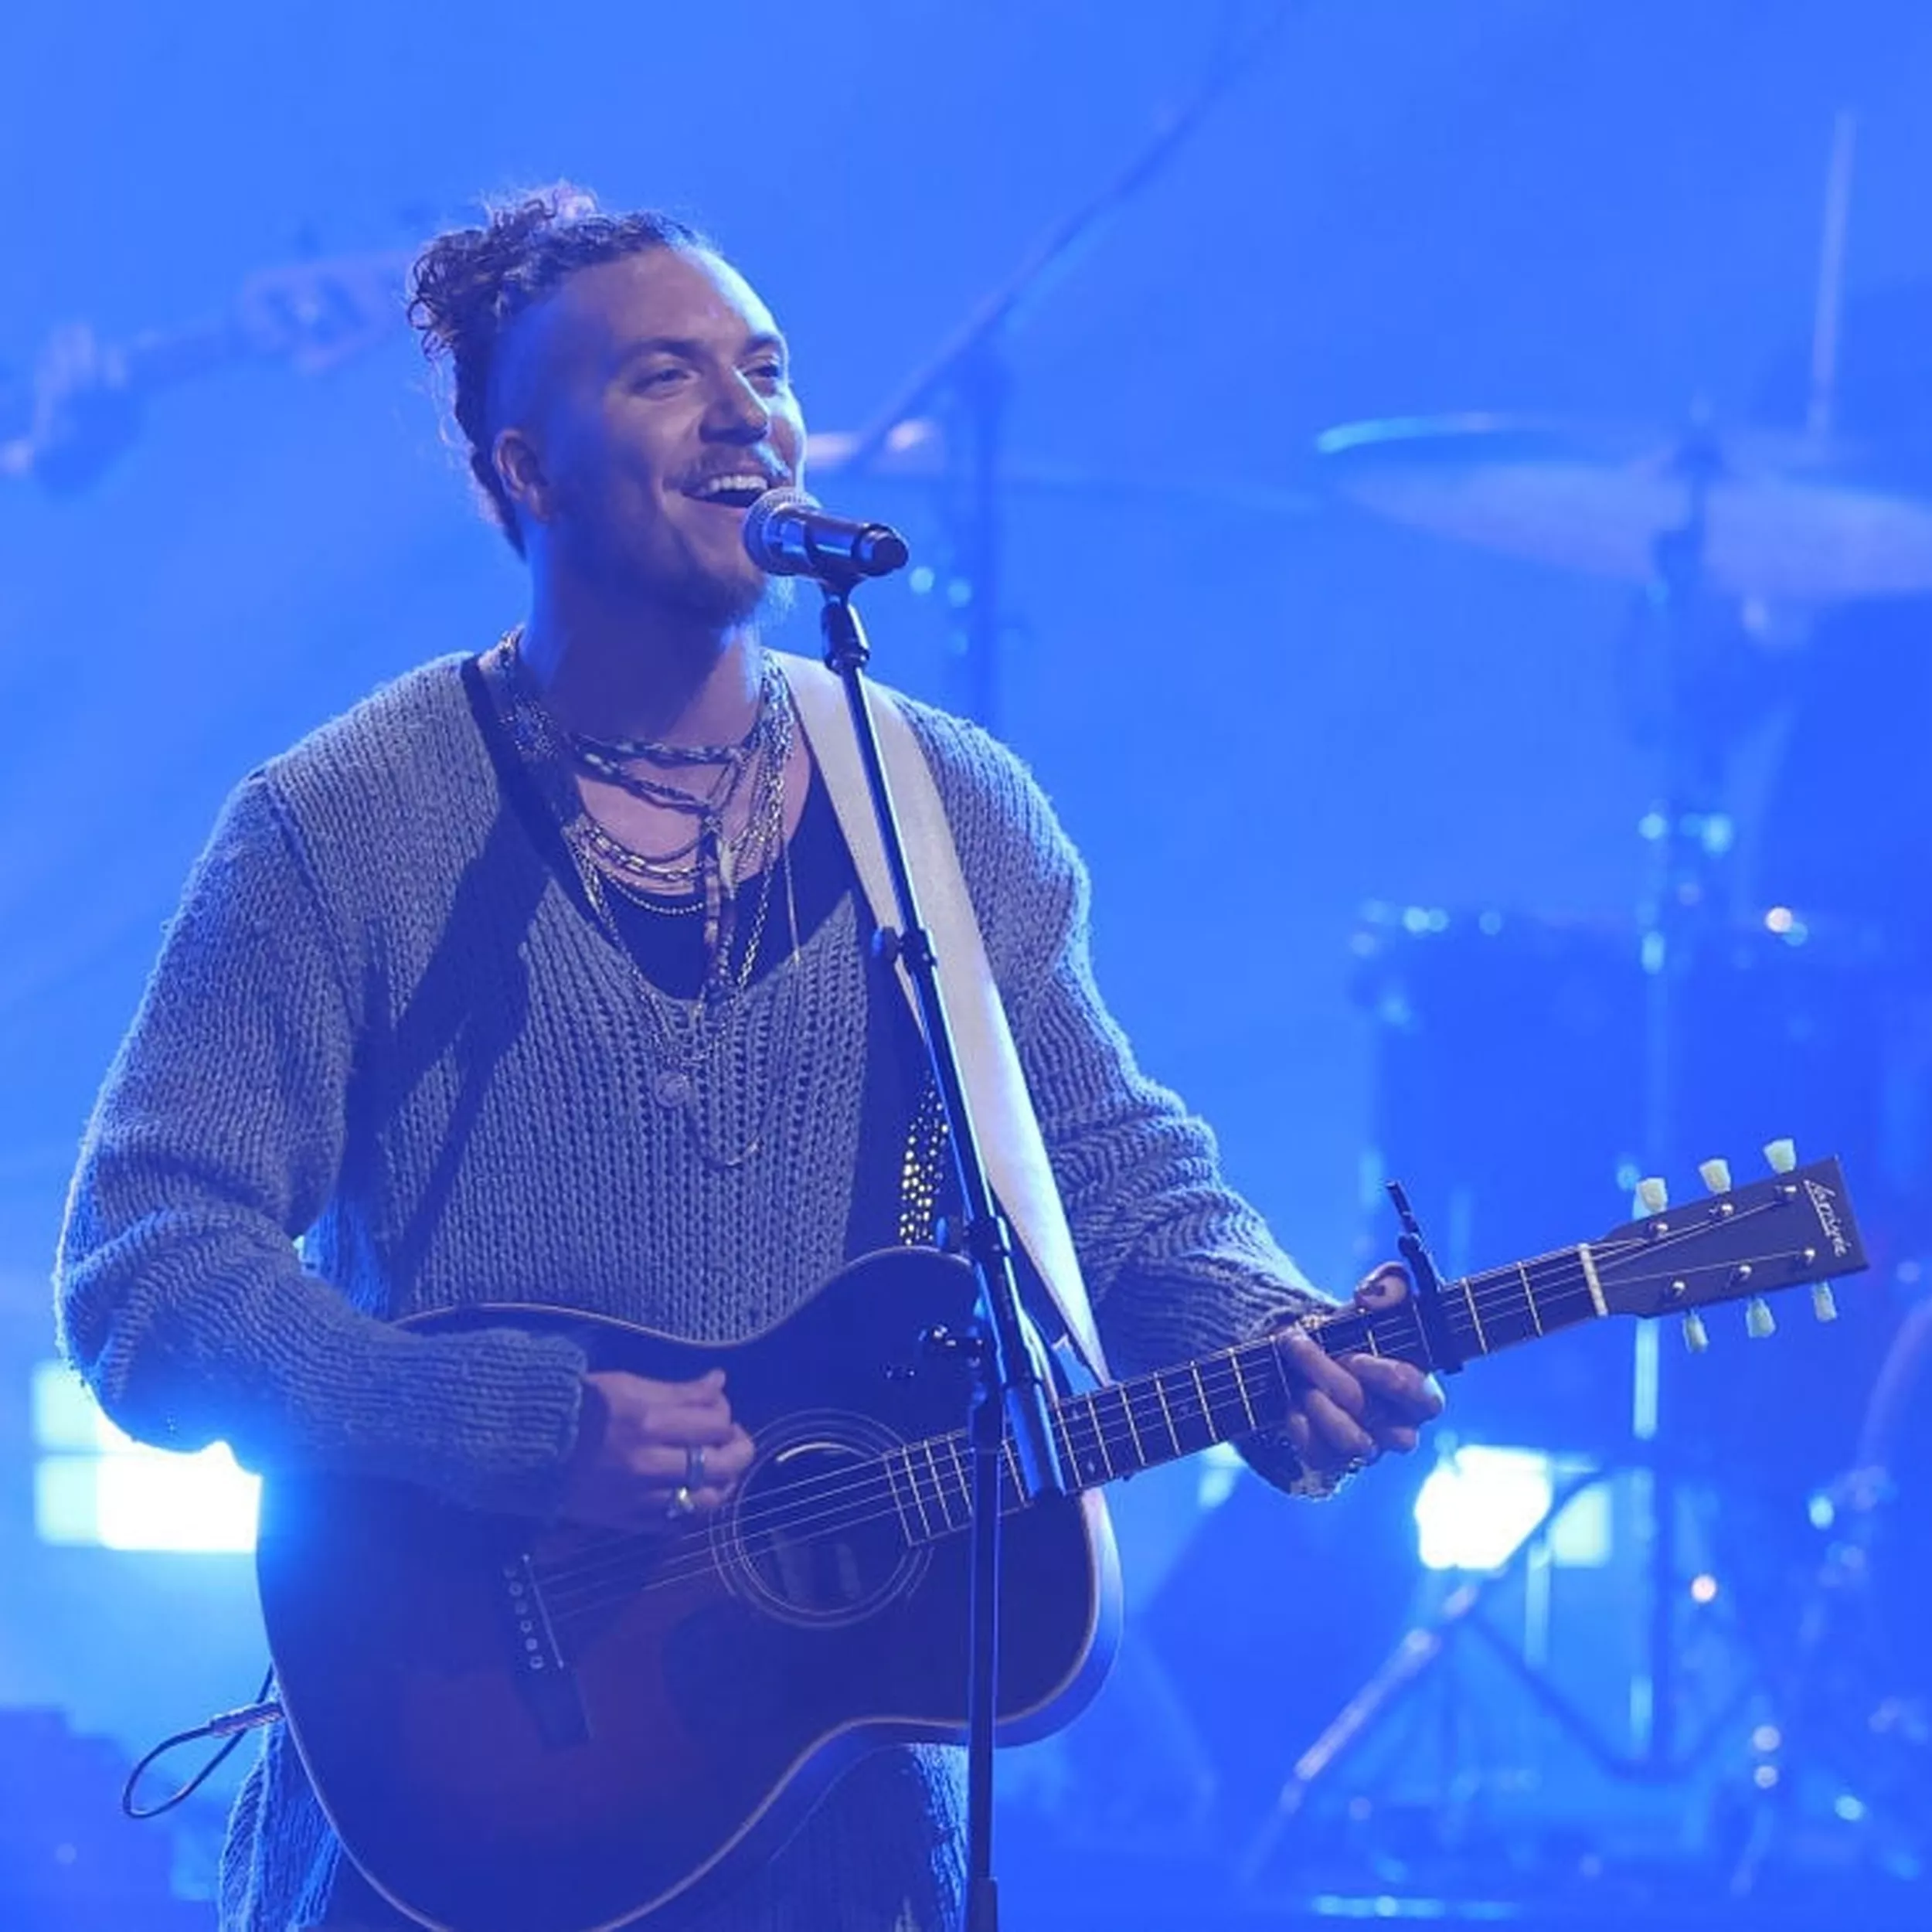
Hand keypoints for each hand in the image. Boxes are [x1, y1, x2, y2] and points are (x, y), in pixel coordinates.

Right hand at [558, 1367, 754, 1532]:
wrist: (530, 1444)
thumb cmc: (580, 1405)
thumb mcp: (628, 1385)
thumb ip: (679, 1390)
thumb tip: (719, 1382)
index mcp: (649, 1421)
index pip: (715, 1421)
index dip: (726, 1412)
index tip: (718, 1407)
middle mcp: (649, 1462)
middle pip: (722, 1464)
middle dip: (739, 1448)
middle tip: (732, 1439)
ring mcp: (640, 1496)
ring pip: (707, 1500)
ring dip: (723, 1483)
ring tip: (718, 1468)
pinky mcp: (628, 1520)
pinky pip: (677, 1523)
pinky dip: (692, 1508)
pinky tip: (690, 1491)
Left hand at [1272, 1264, 1444, 1480]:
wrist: (1311, 1360)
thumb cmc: (1353, 1335)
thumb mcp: (1368, 1306)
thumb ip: (1386, 1287)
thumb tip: (1378, 1289)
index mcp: (1418, 1393)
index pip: (1427, 1402)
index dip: (1393, 1381)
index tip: (1355, 1356)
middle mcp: (1398, 1427)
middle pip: (1382, 1421)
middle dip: (1333, 1378)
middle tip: (1300, 1344)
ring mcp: (1367, 1447)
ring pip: (1353, 1444)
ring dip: (1318, 1405)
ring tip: (1297, 1379)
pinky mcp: (1333, 1460)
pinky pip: (1319, 1455)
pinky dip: (1300, 1425)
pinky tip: (1290, 1400)